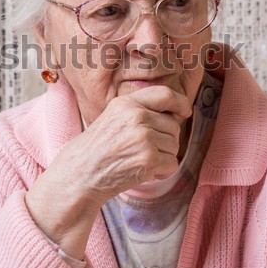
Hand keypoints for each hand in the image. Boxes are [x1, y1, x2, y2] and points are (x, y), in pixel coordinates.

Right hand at [25, 85, 191, 258]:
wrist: (81, 173)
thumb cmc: (99, 147)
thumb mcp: (115, 117)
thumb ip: (141, 110)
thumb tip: (176, 112)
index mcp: (127, 102)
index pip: (165, 94)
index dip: (180, 102)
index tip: (185, 111)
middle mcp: (137, 116)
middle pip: (173, 125)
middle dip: (165, 140)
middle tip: (144, 149)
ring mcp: (143, 137)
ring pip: (174, 145)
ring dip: (163, 156)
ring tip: (140, 159)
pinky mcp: (148, 158)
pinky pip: (172, 163)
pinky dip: (162, 171)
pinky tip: (144, 171)